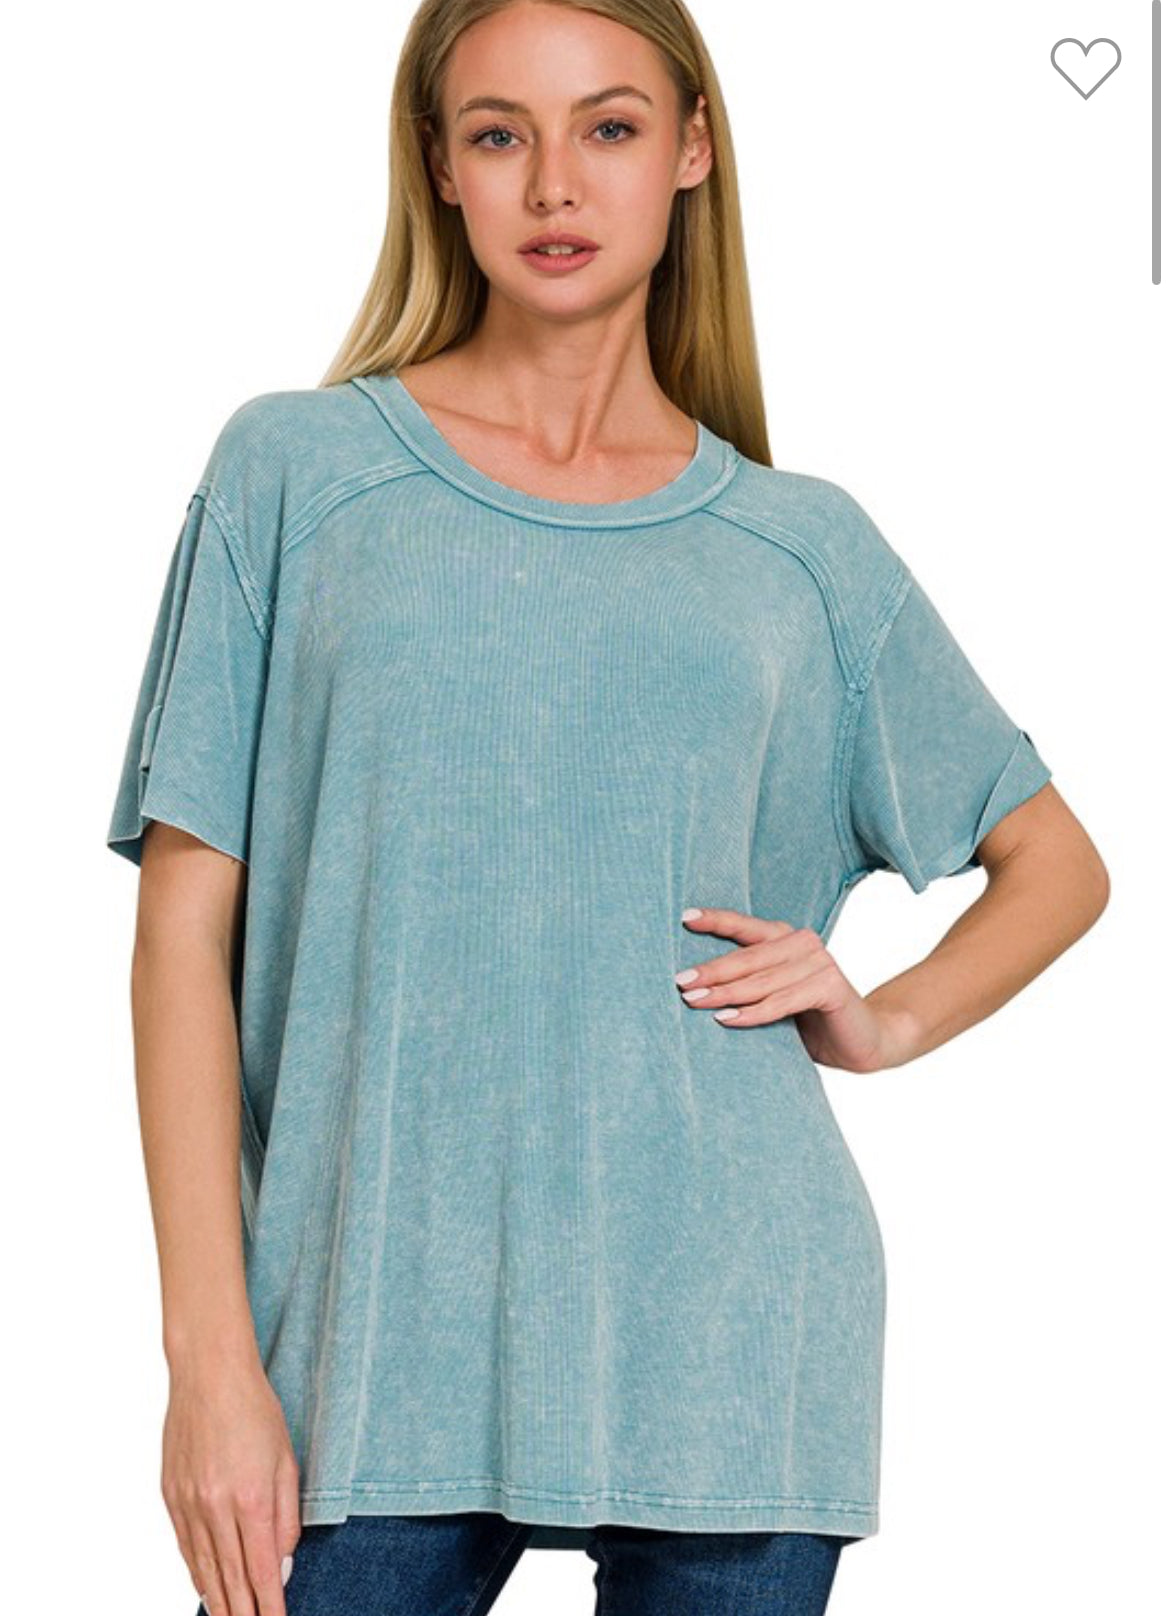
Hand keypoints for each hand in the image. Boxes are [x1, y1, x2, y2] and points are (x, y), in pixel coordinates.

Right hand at [162, 1352, 300, 1615]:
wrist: (208, 1374)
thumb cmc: (255, 1410)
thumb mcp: (286, 1460)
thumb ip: (286, 1517)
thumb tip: (282, 1564)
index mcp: (250, 1499)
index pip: (262, 1570)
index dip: (269, 1605)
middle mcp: (215, 1508)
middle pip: (230, 1578)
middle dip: (243, 1612)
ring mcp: (188, 1504)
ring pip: (203, 1568)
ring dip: (219, 1601)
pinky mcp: (170, 1496)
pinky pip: (185, 1547)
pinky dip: (196, 1573)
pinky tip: (205, 1588)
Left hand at [676, 907, 908, 1072]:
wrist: (863, 1041)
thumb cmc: (810, 1020)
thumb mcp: (773, 997)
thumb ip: (748, 984)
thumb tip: (694, 987)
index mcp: (787, 938)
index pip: (745, 927)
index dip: (715, 921)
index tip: (685, 919)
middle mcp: (803, 943)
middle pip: (747, 957)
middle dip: (710, 971)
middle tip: (680, 983)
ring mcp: (819, 962)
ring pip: (761, 980)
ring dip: (725, 994)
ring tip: (694, 1002)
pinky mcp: (830, 986)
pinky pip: (782, 1001)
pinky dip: (754, 1013)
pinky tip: (728, 1020)